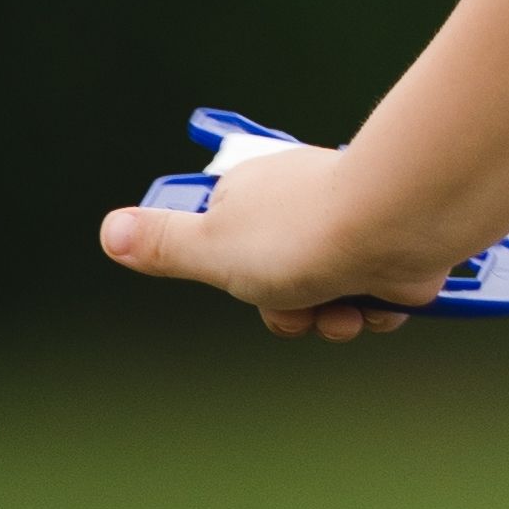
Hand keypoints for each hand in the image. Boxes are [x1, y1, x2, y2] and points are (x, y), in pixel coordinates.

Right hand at [98, 141, 464, 343]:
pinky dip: (375, 309)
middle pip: (280, 281)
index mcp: (254, 192)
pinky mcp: (397, 250)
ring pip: (330, 297)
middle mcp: (306, 206)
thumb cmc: (299, 234)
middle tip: (296, 300)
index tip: (237, 272)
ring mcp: (356, 227)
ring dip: (333, 316)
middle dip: (288, 308)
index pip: (228, 241)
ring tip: (342, 304)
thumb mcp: (208, 247)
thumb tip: (111, 231)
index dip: (230, 271)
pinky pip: (376, 299)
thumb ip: (162, 244)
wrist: (396, 226)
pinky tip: (377, 300)